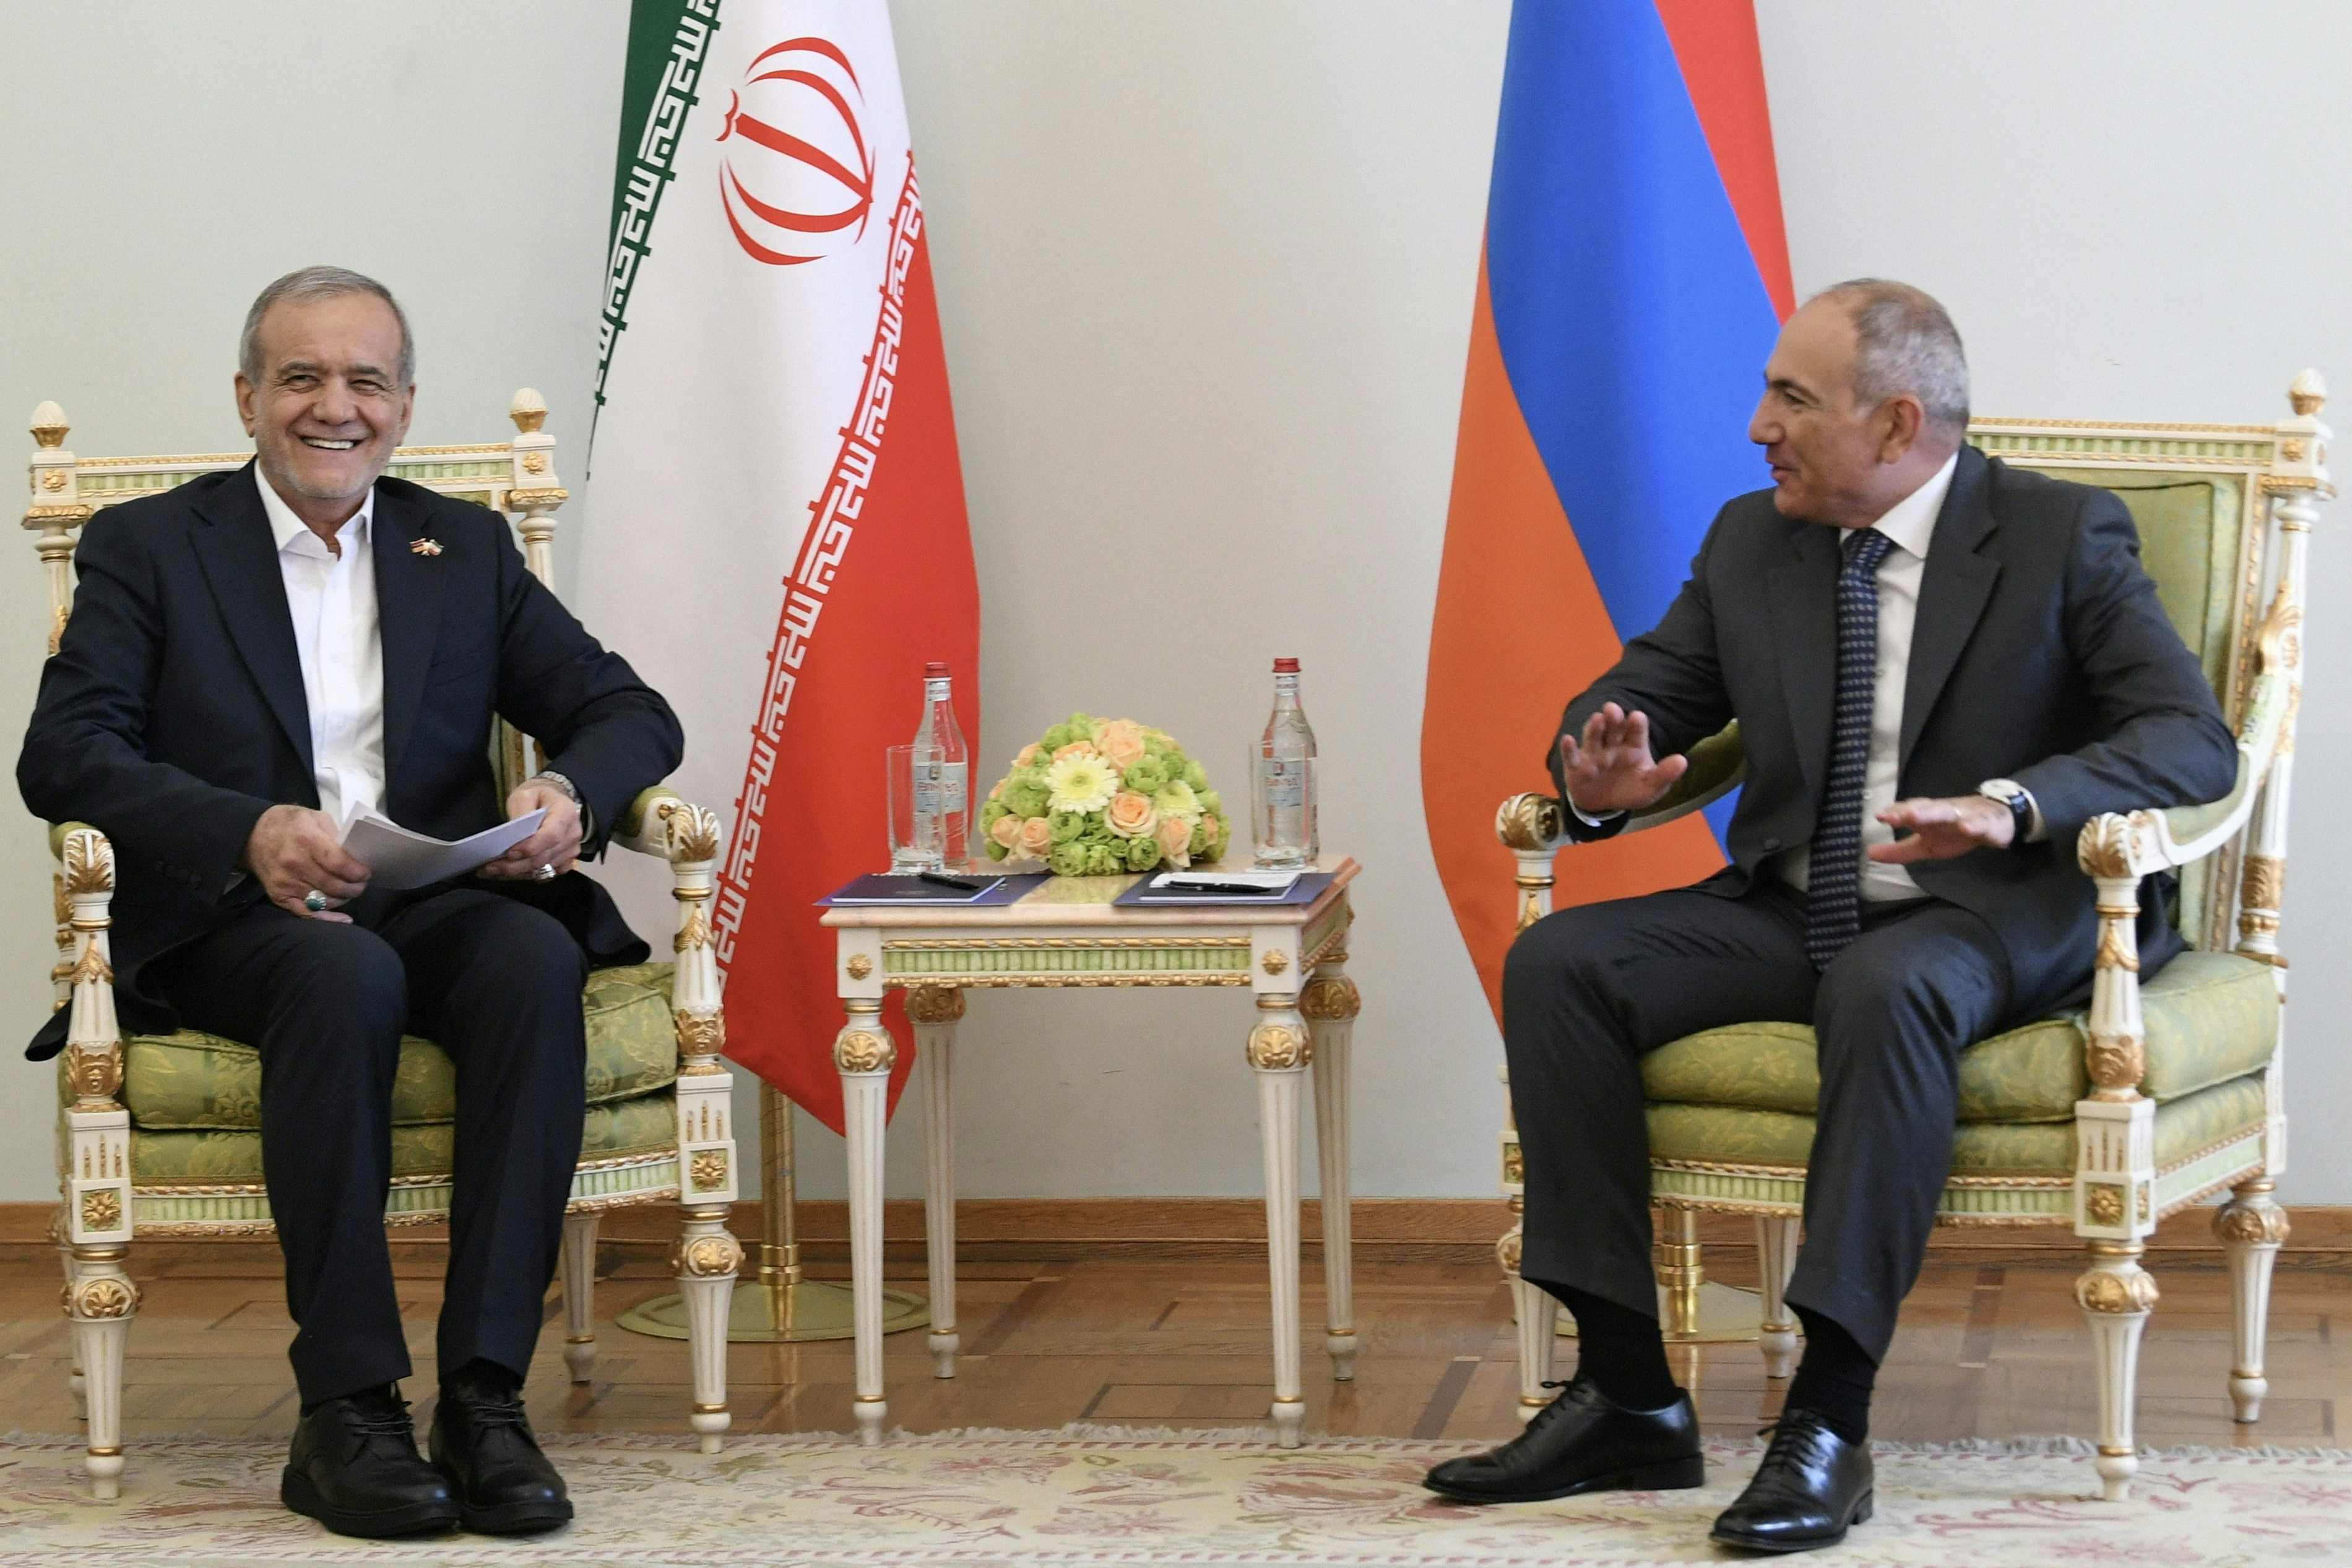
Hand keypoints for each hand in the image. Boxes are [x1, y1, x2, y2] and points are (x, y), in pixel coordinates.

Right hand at [244, 804, 369, 921]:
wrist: (251, 835)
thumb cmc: (289, 824)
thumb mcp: (315, 817)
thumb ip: (337, 835)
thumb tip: (356, 856)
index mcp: (306, 839)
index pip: (339, 864)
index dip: (357, 872)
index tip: (366, 873)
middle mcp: (294, 863)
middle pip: (333, 885)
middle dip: (354, 888)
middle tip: (361, 884)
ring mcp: (285, 882)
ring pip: (324, 900)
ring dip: (342, 899)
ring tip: (349, 891)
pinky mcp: (278, 895)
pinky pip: (306, 912)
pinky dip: (327, 918)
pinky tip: (342, 918)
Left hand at [477, 779, 583, 880]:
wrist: (552, 800)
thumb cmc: (538, 797)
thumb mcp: (524, 795)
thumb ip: (521, 812)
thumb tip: (514, 835)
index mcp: (566, 812)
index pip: (551, 835)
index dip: (531, 847)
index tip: (509, 852)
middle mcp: (573, 834)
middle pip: (545, 857)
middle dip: (516, 865)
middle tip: (490, 866)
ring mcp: (571, 850)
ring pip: (543, 869)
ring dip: (517, 872)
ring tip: (493, 869)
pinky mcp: (566, 861)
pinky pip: (546, 875)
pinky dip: (526, 875)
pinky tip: (510, 871)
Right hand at [1558, 702, 1689, 816]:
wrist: (1604, 805)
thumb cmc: (1630, 790)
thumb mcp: (1651, 787)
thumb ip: (1665, 774)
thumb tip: (1682, 761)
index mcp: (1633, 745)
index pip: (1635, 731)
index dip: (1636, 724)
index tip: (1637, 717)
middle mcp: (1613, 745)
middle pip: (1613, 728)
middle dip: (1613, 719)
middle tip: (1612, 709)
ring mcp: (1594, 754)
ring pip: (1593, 738)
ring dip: (1594, 729)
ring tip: (1597, 719)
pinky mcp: (1576, 766)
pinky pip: (1572, 756)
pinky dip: (1569, 749)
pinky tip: (1568, 740)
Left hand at [1870, 794, 2014, 862]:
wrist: (1995, 820)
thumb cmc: (1953, 831)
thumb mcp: (1925, 845)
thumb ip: (1900, 850)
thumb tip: (1869, 853)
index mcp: (1927, 816)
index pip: (1909, 811)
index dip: (1895, 813)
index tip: (1880, 816)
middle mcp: (1942, 812)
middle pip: (1925, 809)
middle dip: (1910, 811)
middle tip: (1895, 815)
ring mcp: (1965, 816)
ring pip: (1948, 812)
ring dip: (1933, 812)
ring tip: (1916, 816)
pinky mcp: (1986, 823)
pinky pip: (1980, 823)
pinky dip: (1974, 825)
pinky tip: (1966, 828)